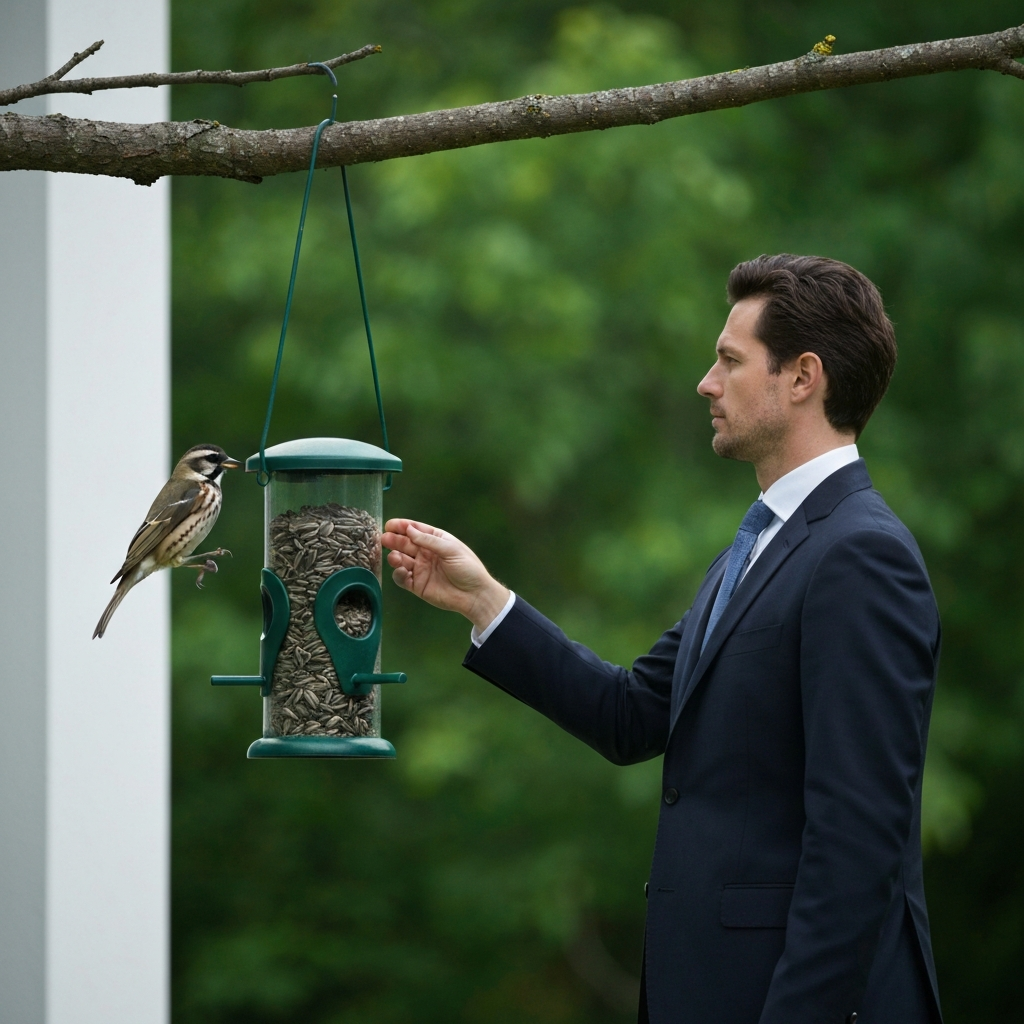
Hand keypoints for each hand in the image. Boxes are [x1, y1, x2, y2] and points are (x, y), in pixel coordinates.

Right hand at [382, 519, 509, 631]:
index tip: (390, 525)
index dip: (402, 526)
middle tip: (384, 539)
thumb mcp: (450, 549)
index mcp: (436, 541)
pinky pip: (402, 578)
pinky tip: (402, 571)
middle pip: (405, 544)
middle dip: (394, 540)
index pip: (416, 530)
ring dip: (395, 557)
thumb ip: (429, 540)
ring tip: (393, 557)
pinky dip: (399, 574)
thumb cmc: (467, 568)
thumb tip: (409, 530)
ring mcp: (420, 569)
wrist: (474, 595)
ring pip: (401, 560)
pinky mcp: (417, 585)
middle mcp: (426, 553)